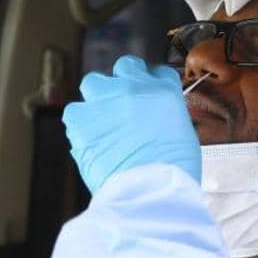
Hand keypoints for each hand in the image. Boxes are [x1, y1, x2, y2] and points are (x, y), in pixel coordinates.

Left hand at [63, 55, 200, 192]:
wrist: (149, 190)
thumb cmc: (171, 171)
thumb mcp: (183, 135)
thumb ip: (166, 117)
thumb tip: (155, 120)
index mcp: (164, 91)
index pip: (158, 73)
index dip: (152, 84)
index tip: (148, 95)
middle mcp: (132, 87)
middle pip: (124, 68)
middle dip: (124, 84)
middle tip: (124, 106)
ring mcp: (104, 100)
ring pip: (93, 84)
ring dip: (98, 99)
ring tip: (103, 124)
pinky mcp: (80, 119)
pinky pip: (75, 113)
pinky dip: (80, 125)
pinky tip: (91, 141)